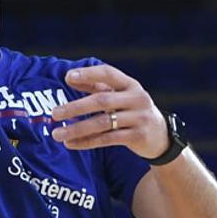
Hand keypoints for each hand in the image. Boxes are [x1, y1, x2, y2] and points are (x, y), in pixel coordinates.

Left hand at [50, 64, 170, 158]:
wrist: (161, 137)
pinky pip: (107, 139)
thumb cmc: (133, 111)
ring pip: (103, 123)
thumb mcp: (120, 96)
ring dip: (77, 129)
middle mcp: (137, 98)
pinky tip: (71, 144)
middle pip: (102, 100)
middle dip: (76, 107)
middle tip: (55, 113)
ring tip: (57, 134)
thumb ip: (97, 86)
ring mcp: (139, 118)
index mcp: (130, 84)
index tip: (67, 77)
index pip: (108, 73)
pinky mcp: (138, 137)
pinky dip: (87, 142)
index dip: (88, 74)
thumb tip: (69, 77)